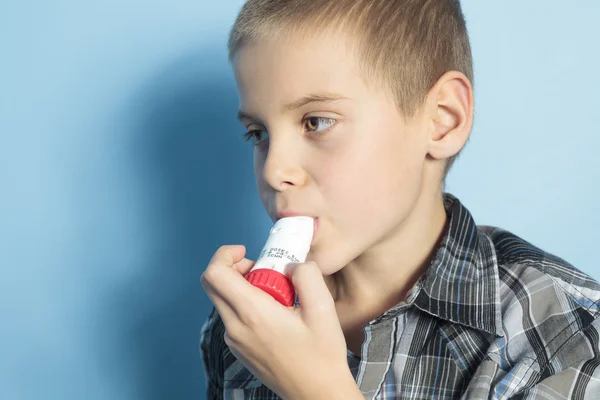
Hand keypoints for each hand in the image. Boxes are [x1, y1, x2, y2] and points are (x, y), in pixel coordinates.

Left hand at [200, 245, 357, 399]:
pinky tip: (273, 311)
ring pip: (222, 300)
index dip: (224, 254)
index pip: (215, 274)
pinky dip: (244, 303)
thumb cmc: (321, 355)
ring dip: (240, 286)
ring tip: (275, 292)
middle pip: (213, 285)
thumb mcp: (323, 308)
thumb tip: (293, 264)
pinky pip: (231, 316)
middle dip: (233, 267)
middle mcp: (235, 327)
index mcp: (253, 313)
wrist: (316, 393)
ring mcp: (234, 341)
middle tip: (262, 268)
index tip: (246, 252)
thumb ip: (307, 275)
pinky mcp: (238, 349)